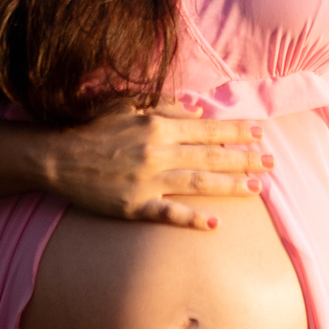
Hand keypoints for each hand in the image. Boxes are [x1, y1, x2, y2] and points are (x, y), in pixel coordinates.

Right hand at [44, 100, 274, 230]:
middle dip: (245, 158)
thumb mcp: (125, 105)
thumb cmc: (91, 127)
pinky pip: (169, 214)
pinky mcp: (135, 205)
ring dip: (230, 185)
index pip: (207, 128)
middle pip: (211, 155)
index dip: (235, 131)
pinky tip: (215, 223)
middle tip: (272, 163)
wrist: (56, 157)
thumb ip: (162, 105)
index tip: (260, 134)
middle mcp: (157, 152)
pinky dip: (192, 219)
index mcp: (157, 125)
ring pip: (199, 182)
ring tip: (257, 188)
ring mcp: (147, 180)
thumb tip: (195, 108)